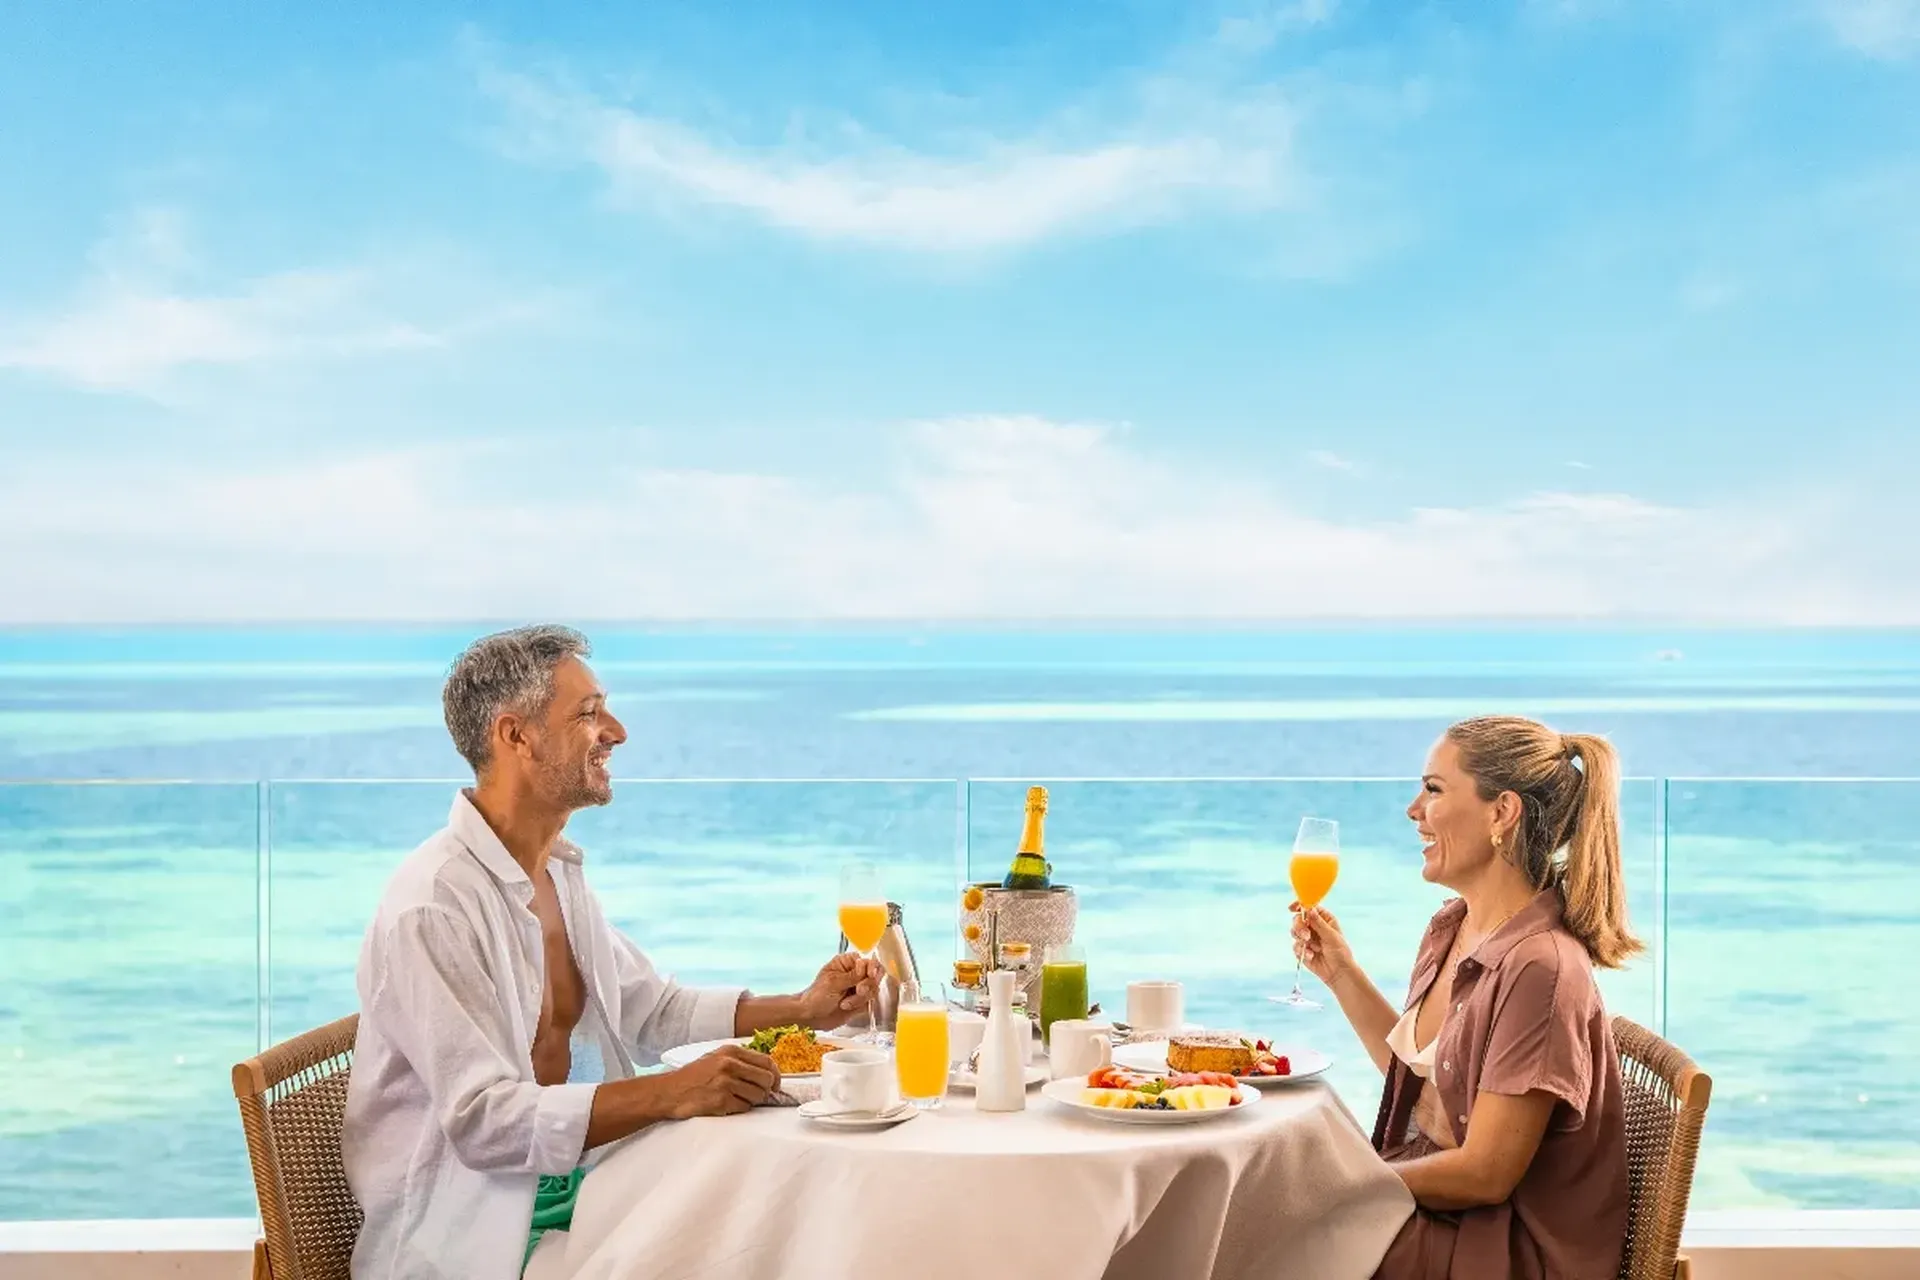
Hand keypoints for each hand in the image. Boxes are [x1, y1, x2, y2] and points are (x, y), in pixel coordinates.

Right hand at [662, 1044, 779, 1118]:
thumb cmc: (692, 1077)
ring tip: (736, 1099)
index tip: (775, 1084)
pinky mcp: (721, 1101)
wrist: (669, 1092)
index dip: (775, 1075)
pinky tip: (726, 1105)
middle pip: (767, 1079)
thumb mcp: (715, 1058)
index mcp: (731, 1051)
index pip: (767, 1061)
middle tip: (758, 1095)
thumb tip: (766, 1071)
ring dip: (752, 1101)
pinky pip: (744, 1108)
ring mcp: (725, 1083)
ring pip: (758, 1095)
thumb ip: (739, 1060)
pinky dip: (739, 1109)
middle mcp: (730, 1064)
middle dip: (766, 1090)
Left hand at [800, 951, 884, 1023]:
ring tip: (844, 1003)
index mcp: (846, 963)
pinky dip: (859, 1005)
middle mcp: (855, 974)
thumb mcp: (833, 982)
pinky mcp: (860, 1002)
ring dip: (860, 998)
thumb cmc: (816, 996)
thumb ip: (852, 975)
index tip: (870, 975)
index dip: (872, 968)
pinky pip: (870, 1002)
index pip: (868, 961)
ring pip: (873, 990)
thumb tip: (865, 965)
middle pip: (875, 975)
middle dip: (868, 985)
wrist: (811, 1017)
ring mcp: (858, 988)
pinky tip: (846, 1007)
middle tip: (858, 991)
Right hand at [1290, 903, 1355, 986]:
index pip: (1310, 908)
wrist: (1339, 973)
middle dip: (1299, 926)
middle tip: (1306, 935)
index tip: (1292, 908)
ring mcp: (1308, 938)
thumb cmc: (1341, 953)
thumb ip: (1319, 923)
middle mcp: (1315, 927)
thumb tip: (1309, 909)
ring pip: (1294, 931)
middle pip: (1299, 919)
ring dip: (1300, 938)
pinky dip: (1302, 950)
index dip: (1300, 906)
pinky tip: (1311, 956)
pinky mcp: (1302, 950)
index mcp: (1324, 920)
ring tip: (1309, 946)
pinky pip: (1295, 946)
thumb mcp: (1332, 936)